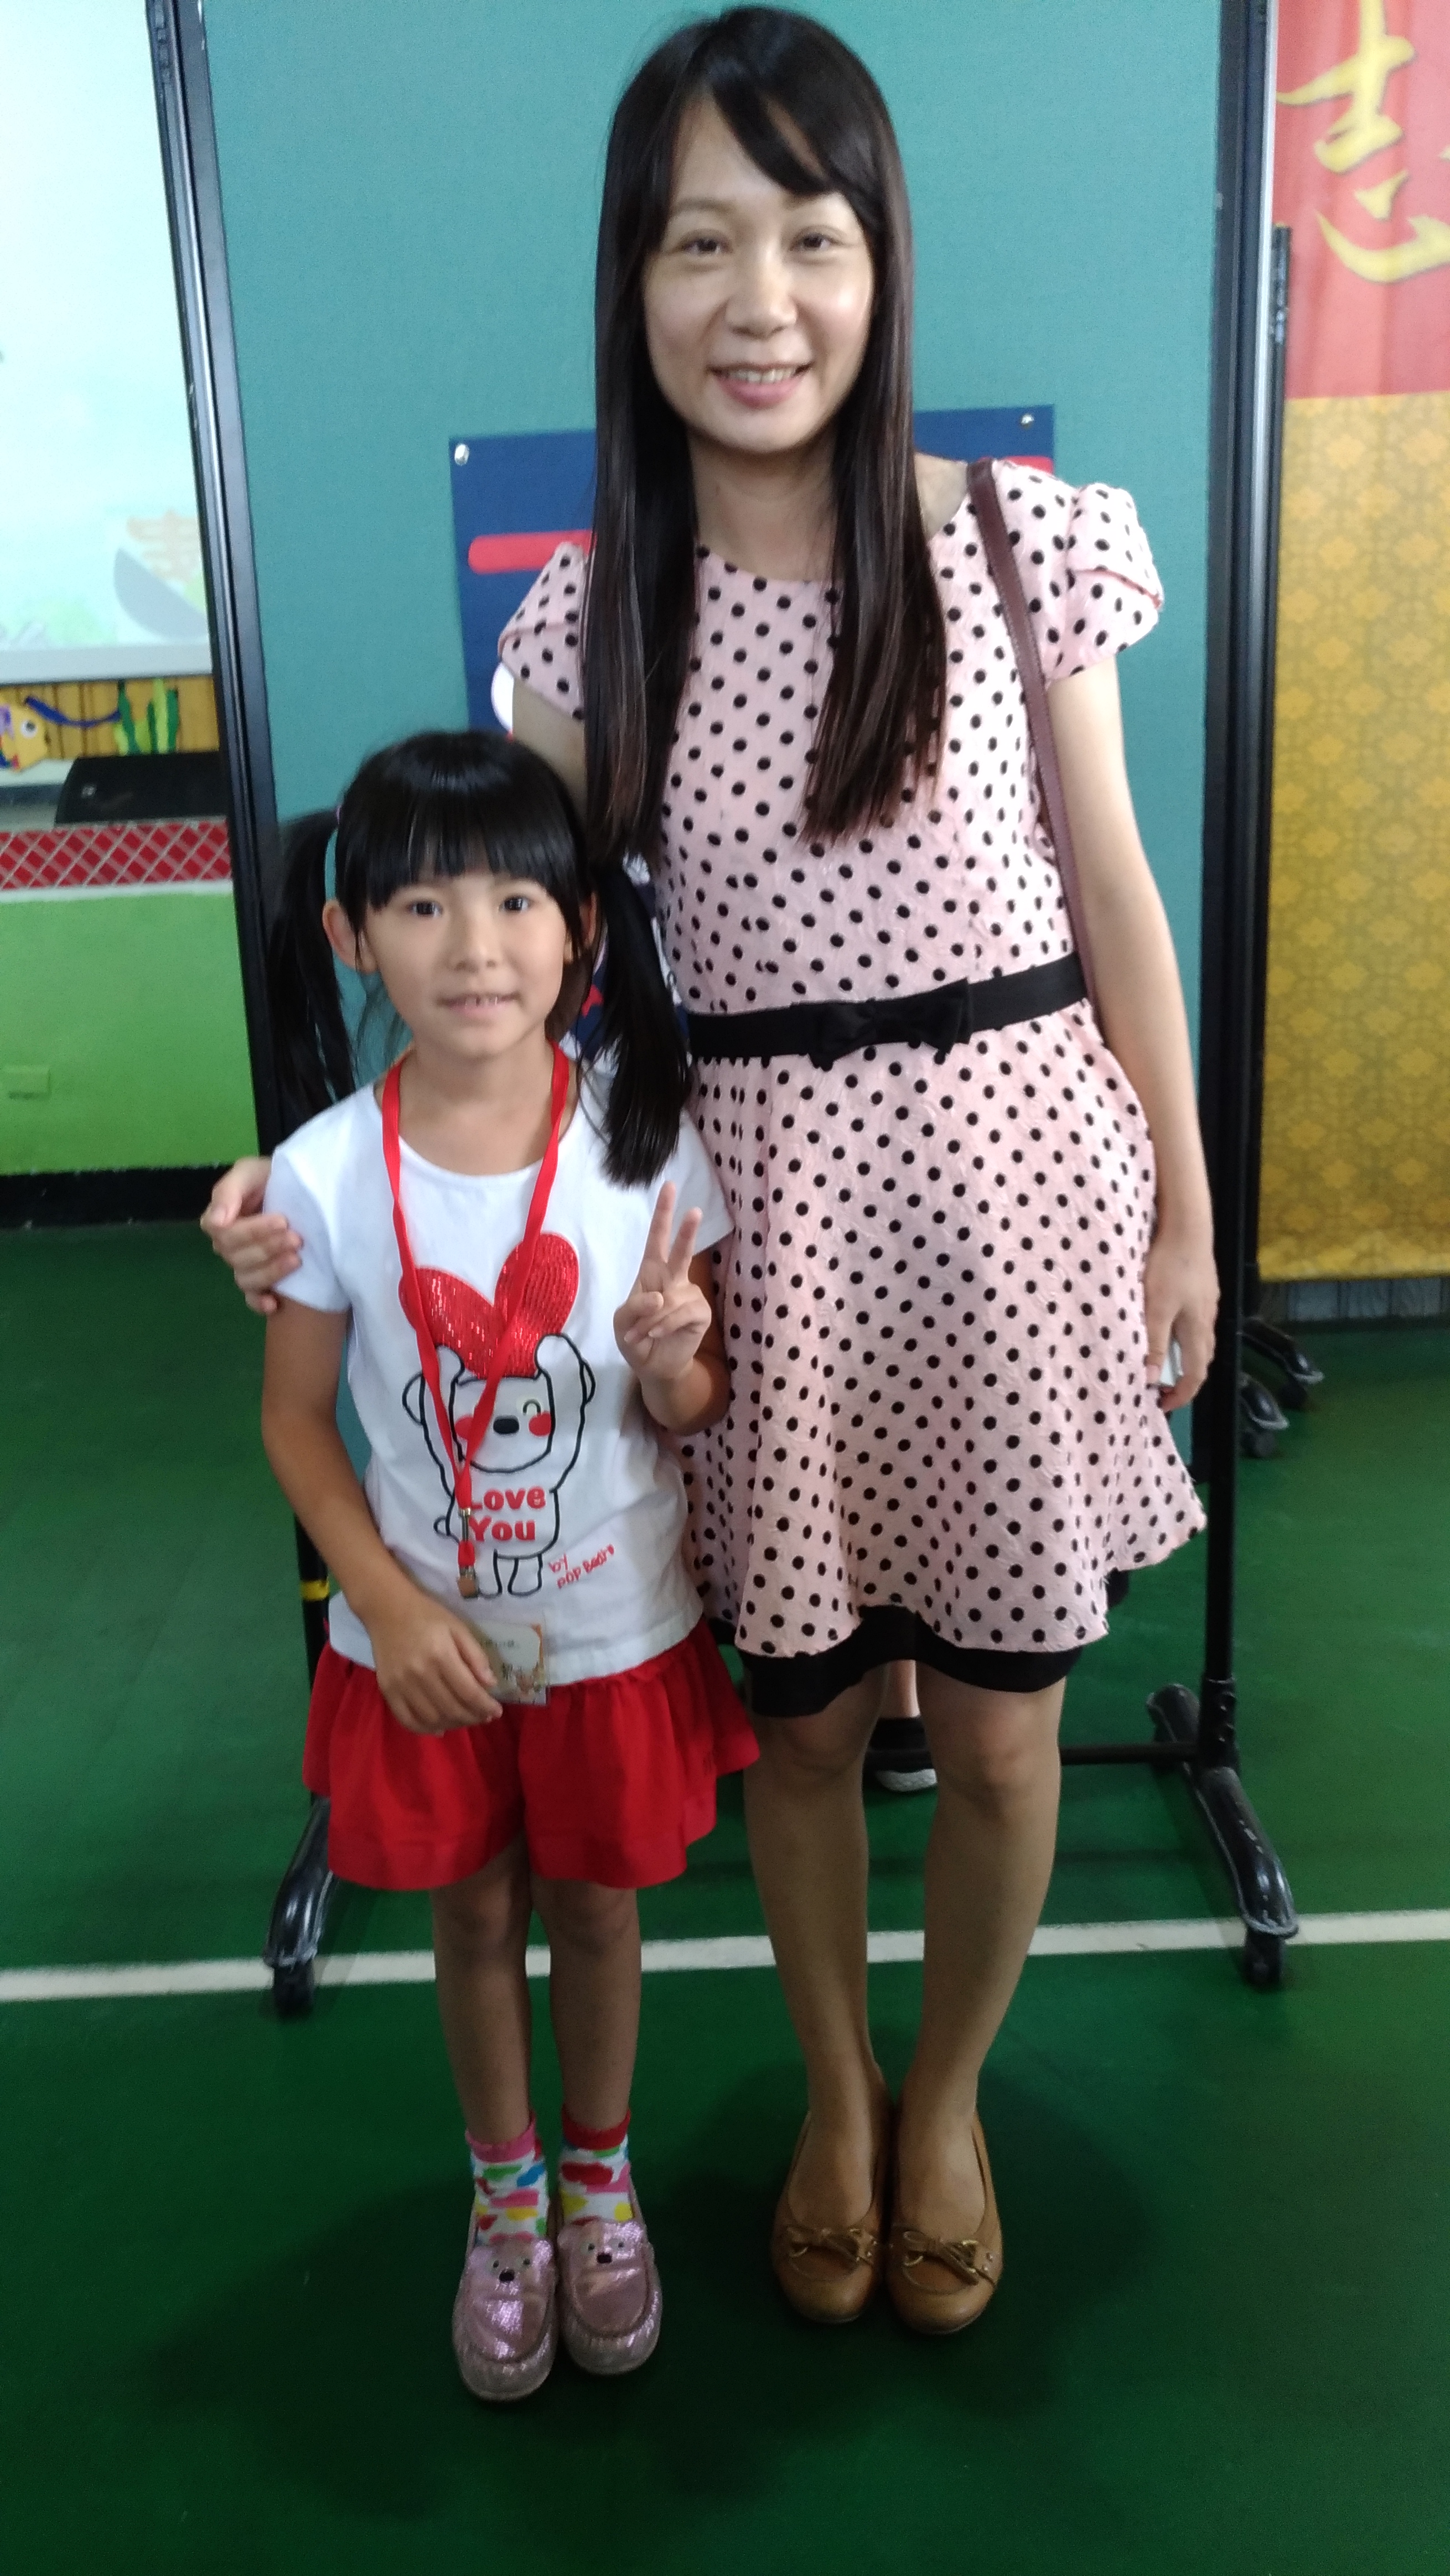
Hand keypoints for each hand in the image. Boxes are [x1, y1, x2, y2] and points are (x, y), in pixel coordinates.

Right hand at [200, 1157, 297, 1313]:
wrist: (299, 1189)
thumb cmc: (270, 1177)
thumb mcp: (250, 1172)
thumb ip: (229, 1191)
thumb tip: (216, 1222)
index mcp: (220, 1220)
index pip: (226, 1233)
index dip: (254, 1230)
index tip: (282, 1220)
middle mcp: (227, 1246)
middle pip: (238, 1257)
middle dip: (269, 1247)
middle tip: (297, 1238)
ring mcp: (242, 1265)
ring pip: (246, 1278)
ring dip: (271, 1271)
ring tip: (297, 1260)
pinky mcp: (260, 1280)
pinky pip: (251, 1297)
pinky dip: (259, 1303)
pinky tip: (274, 1304)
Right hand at [365, 1583, 503, 1733]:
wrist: (387, 1609)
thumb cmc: (427, 1616)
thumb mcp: (458, 1627)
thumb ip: (476, 1656)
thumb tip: (490, 1684)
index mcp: (440, 1655)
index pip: (468, 1692)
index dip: (485, 1706)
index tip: (497, 1711)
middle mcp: (419, 1673)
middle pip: (452, 1708)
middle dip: (473, 1717)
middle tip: (484, 1716)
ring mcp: (401, 1684)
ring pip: (432, 1718)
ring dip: (453, 1724)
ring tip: (465, 1719)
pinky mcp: (387, 1690)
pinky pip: (406, 1719)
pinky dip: (425, 1729)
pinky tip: (440, 1727)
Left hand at [613, 1182, 710, 1385]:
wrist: (652, 1367)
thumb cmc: (635, 1337)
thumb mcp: (622, 1322)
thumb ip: (635, 1306)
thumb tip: (661, 1296)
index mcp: (652, 1273)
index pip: (658, 1238)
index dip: (663, 1213)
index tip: (669, 1186)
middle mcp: (673, 1279)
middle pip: (681, 1252)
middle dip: (687, 1232)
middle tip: (694, 1211)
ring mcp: (689, 1295)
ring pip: (672, 1298)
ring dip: (652, 1319)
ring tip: (641, 1334)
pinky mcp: (700, 1314)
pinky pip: (682, 1313)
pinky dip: (665, 1325)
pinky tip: (656, 1334)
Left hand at [1143, 1221, 1217, 1412]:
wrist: (1187, 1227)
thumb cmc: (1168, 1267)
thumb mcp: (1155, 1308)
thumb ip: (1152, 1343)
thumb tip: (1151, 1379)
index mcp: (1197, 1330)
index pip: (1195, 1375)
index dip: (1182, 1395)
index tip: (1163, 1405)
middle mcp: (1208, 1320)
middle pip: (1201, 1360)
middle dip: (1183, 1379)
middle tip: (1160, 1387)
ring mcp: (1208, 1303)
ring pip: (1200, 1341)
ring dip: (1183, 1357)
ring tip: (1161, 1361)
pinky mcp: (1204, 1289)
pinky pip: (1197, 1323)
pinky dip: (1185, 1336)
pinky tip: (1169, 1326)